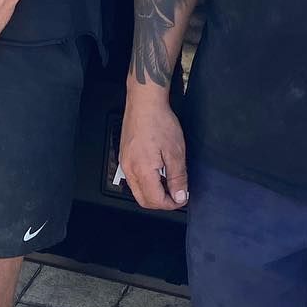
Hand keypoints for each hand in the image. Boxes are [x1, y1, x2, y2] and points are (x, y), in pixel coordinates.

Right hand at [118, 90, 188, 209]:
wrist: (144, 103)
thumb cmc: (159, 122)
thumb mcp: (176, 152)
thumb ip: (177, 178)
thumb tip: (180, 196)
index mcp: (142, 170)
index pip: (155, 201)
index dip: (172, 204)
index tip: (183, 198)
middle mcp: (129, 169)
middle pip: (143, 200)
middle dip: (161, 202)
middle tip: (177, 194)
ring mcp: (125, 163)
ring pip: (137, 190)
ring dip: (153, 192)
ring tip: (169, 181)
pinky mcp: (124, 156)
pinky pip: (133, 179)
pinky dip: (146, 182)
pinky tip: (158, 172)